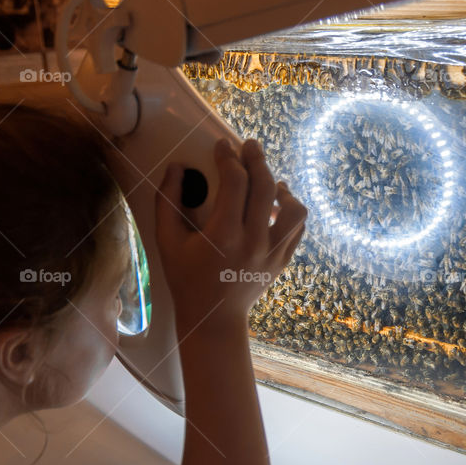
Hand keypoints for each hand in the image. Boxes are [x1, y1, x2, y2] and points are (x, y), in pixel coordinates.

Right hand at [155, 138, 306, 332]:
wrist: (214, 318)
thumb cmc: (186, 278)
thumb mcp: (167, 241)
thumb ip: (168, 200)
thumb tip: (178, 166)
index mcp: (223, 235)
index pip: (235, 182)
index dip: (228, 157)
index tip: (222, 146)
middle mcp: (253, 242)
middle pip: (265, 186)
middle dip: (257, 159)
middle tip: (249, 146)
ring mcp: (272, 253)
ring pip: (293, 208)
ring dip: (282, 188)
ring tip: (270, 181)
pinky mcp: (282, 261)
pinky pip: (298, 228)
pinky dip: (291, 210)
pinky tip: (277, 203)